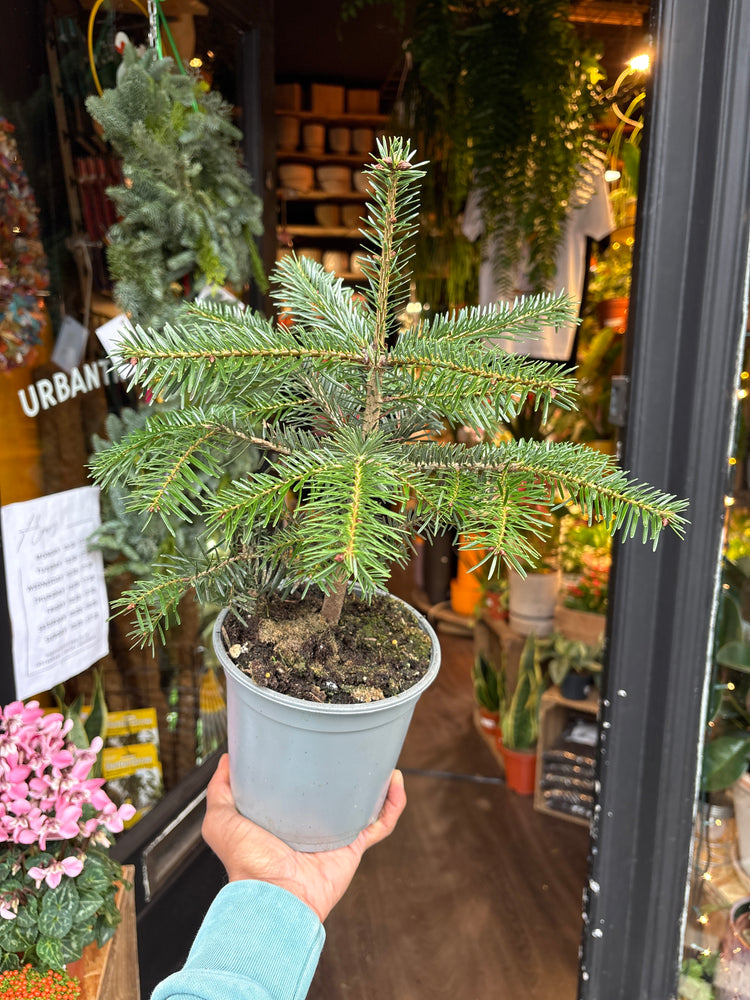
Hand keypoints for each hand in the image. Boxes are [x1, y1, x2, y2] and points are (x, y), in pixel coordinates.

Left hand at [201, 754, 406, 921]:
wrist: (273, 894)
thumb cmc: (246, 863)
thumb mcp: (221, 820)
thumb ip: (220, 790)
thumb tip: (227, 760)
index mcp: (283, 817)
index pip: (299, 787)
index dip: (308, 765)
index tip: (315, 739)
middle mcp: (311, 825)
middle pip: (335, 792)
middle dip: (346, 770)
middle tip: (352, 744)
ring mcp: (335, 835)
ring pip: (363, 804)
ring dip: (375, 782)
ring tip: (380, 757)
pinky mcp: (354, 846)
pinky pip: (381, 824)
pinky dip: (393, 804)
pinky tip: (395, 781)